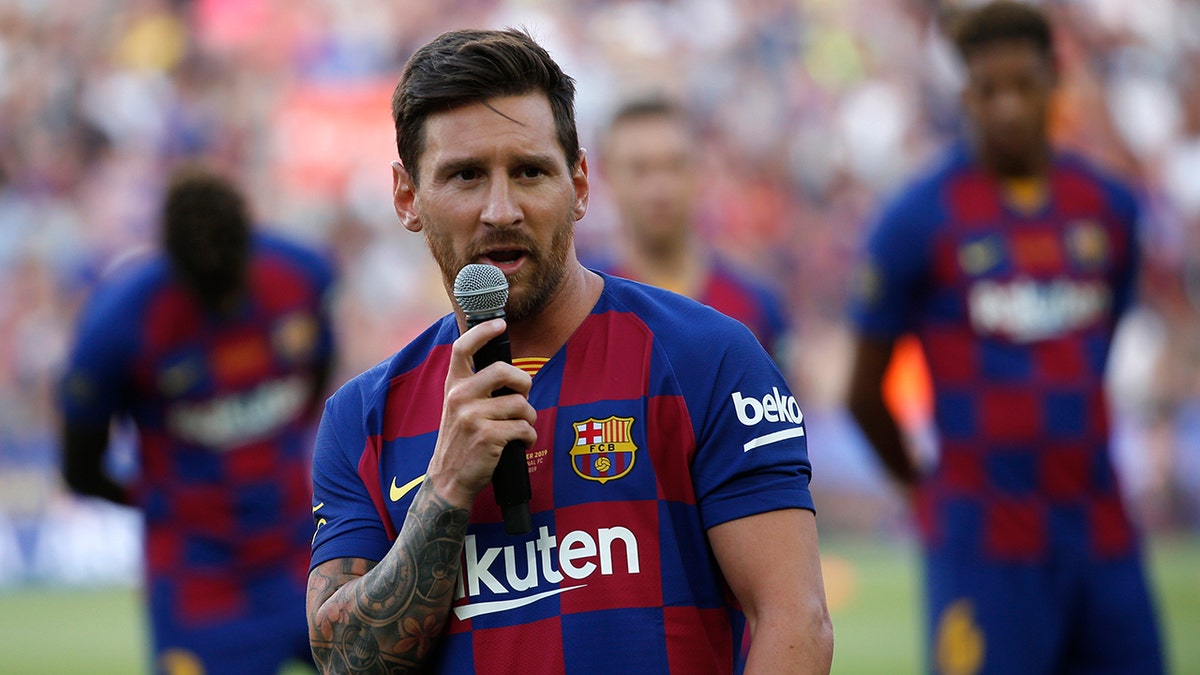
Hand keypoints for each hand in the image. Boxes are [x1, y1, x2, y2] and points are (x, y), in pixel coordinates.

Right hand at [426, 318, 535, 508]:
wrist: (449, 479)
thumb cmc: (462, 441)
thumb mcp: (459, 408)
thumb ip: (477, 388)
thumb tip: (511, 374)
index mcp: (453, 386)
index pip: (462, 348)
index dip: (483, 332)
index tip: (500, 325)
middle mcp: (459, 396)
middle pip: (503, 371)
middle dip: (523, 383)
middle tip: (523, 397)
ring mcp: (472, 416)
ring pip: (521, 404)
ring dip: (529, 418)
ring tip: (520, 429)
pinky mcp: (487, 436)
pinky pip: (524, 428)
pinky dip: (528, 438)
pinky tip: (519, 444)